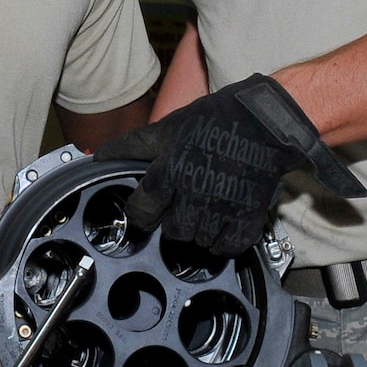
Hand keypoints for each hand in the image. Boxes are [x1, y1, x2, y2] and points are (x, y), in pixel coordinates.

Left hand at [95, 74, 364, 255]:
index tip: (146, 211)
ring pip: (198, 241)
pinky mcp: (248, 218)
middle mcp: (194, 194)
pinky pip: (228, 246)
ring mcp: (223, 209)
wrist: (267, 121)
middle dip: (174, 222)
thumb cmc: (216, 120)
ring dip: (199, 231)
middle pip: (172, 231)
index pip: (142, 210)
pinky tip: (224, 221)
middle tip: (183, 207)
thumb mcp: (170, 126)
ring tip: (205, 212)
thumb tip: (99, 155)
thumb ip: (134, 145)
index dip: (141, 214)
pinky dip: (224, 240)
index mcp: (171, 170)